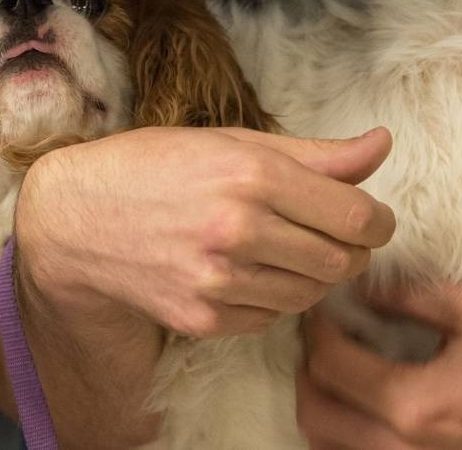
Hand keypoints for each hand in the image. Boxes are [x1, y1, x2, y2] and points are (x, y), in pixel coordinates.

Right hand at [14, 126, 395, 336]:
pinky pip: (272, 317)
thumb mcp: (234, 141)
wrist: (78, 217)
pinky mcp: (203, 320)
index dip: (378, 220)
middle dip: (352, 249)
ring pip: (311, 294)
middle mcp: (238, 230)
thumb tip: (382, 143)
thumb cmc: (157, 165)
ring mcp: (218, 281)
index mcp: (252, 175)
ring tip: (289, 246)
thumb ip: (315, 152)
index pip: (356, 216)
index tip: (372, 217)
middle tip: (333, 232)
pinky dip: (276, 296)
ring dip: (315, 274)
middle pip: (342, 261)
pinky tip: (252, 269)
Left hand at [297, 283, 461, 448]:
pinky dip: (341, 433)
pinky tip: (359, 402)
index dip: (316, 328)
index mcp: (413, 405)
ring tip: (337, 365)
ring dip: (320, 402)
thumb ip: (409, 298)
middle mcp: (402, 449)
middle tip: (321, 332)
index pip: (330, 366)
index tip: (322, 304)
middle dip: (308, 366)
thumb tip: (363, 290)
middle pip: (315, 412)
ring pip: (327, 445)